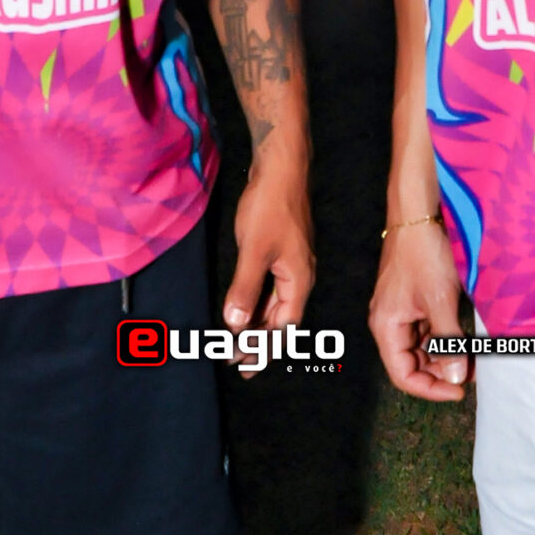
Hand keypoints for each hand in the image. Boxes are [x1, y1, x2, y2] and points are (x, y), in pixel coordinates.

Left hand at [222, 155, 314, 372]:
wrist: (281, 168)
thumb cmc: (270, 207)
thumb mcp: (254, 251)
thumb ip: (245, 288)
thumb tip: (235, 324)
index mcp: (299, 279)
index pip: (284, 327)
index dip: (264, 348)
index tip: (244, 365)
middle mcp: (299, 275)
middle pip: (281, 319)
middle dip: (259, 341)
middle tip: (236, 361)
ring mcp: (291, 262)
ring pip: (275, 302)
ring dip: (256, 321)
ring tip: (236, 341)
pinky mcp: (281, 250)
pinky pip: (270, 286)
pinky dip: (256, 300)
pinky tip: (242, 306)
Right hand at [368, 218, 469, 402]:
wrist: (420, 214)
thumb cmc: (424, 252)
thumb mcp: (440, 300)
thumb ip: (447, 341)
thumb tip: (455, 376)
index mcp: (386, 326)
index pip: (403, 374)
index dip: (430, 388)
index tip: (458, 390)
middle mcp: (390, 322)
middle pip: (412, 363)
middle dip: (441, 371)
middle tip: (471, 372)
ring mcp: (402, 310)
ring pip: (422, 347)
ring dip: (446, 354)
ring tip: (473, 356)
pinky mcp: (415, 300)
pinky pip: (428, 329)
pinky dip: (446, 337)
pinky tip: (466, 337)